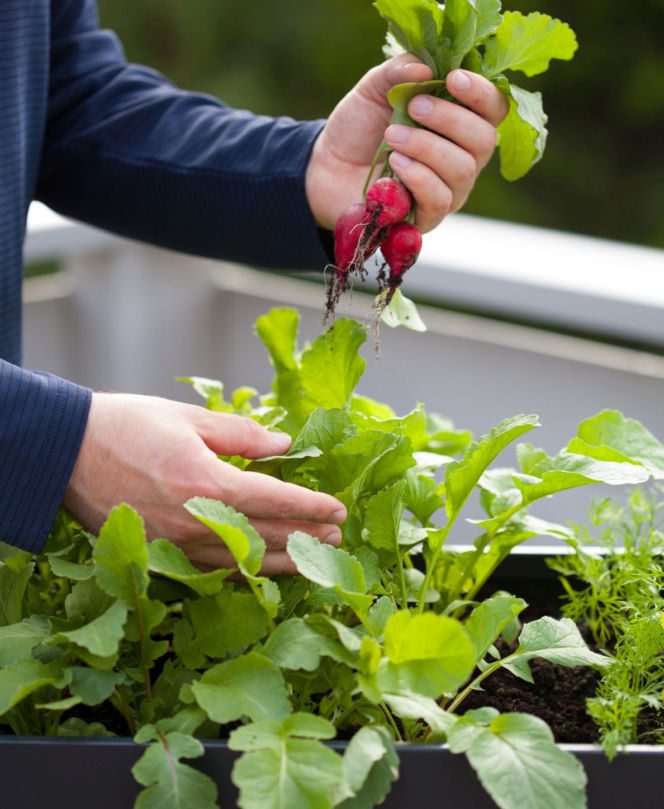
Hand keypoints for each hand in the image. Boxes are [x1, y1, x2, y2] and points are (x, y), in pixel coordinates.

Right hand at [63, 393, 346, 574]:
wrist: (65, 453)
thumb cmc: (125, 427)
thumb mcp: (188, 418)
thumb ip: (241, 433)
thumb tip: (282, 443)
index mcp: (206, 481)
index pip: (275, 499)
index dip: (311, 505)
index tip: (337, 508)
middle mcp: (195, 521)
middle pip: (266, 535)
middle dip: (307, 536)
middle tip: (336, 536)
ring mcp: (176, 545)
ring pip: (243, 562)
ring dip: (283, 561)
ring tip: (312, 558)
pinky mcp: (159, 556)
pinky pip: (212, 571)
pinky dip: (243, 571)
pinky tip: (260, 570)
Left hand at [305, 53, 508, 232]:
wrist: (327, 167)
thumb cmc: (359, 127)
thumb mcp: (375, 88)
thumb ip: (400, 70)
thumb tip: (426, 69)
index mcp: (461, 122)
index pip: (494, 109)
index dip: (481, 94)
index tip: (452, 79)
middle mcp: (464, 158)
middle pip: (484, 141)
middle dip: (450, 119)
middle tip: (414, 108)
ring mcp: (450, 191)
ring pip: (462, 170)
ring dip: (426, 148)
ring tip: (392, 137)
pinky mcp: (428, 217)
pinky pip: (439, 199)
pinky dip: (417, 177)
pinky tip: (394, 163)